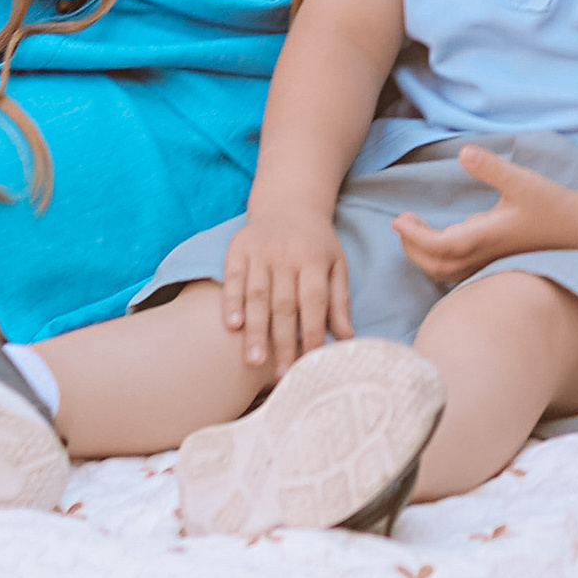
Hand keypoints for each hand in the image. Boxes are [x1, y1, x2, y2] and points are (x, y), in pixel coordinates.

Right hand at [221, 203, 351, 375]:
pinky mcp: (238, 248)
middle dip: (282, 341)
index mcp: (314, 260)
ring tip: (253, 359)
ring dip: (255, 329)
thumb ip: (340, 301)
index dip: (312, 332)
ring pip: (257, 295)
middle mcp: (287, 255)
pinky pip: (233, 278)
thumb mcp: (336, 265)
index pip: (314, 301)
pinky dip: (231, 302)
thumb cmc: (316, 243)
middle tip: (281, 374)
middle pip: (284, 303)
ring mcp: (260, 251)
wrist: (288, 202)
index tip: (310, 362)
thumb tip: (347, 338)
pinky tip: (231, 326)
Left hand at [392, 143, 577, 279]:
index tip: (397, 221)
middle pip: (437, 265)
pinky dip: (442, 257)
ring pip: (447, 270)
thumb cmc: (552, 205)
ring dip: (425, 255)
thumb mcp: (521, 180)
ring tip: (415, 229)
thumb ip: (491, 167)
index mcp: (486, 237)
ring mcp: (491, 260)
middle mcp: (485, 254)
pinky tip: (446, 234)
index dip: (414, 237)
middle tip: (402, 222)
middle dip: (413, 248)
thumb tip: (463, 152)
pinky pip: (460, 267)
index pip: (440, 246)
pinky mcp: (497, 258)